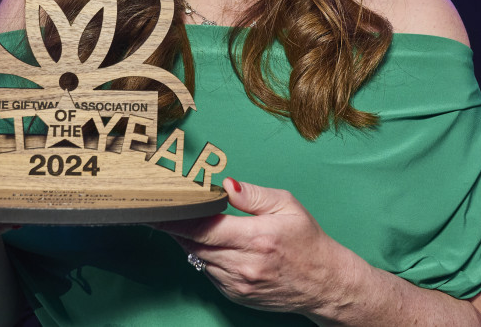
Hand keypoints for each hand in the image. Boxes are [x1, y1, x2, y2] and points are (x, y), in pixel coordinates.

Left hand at [151, 178, 358, 316]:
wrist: (324, 283)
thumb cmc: (307, 241)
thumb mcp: (286, 205)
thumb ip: (252, 195)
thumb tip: (225, 185)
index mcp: (256, 238)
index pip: (203, 228)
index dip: (175, 219)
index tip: (156, 210)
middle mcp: (244, 265)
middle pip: (194, 244)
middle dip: (177, 227)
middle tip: (166, 211)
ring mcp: (238, 284)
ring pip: (198, 259)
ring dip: (191, 242)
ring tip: (192, 225)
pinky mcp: (236, 295)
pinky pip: (209, 273)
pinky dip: (206, 257)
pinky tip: (215, 246)